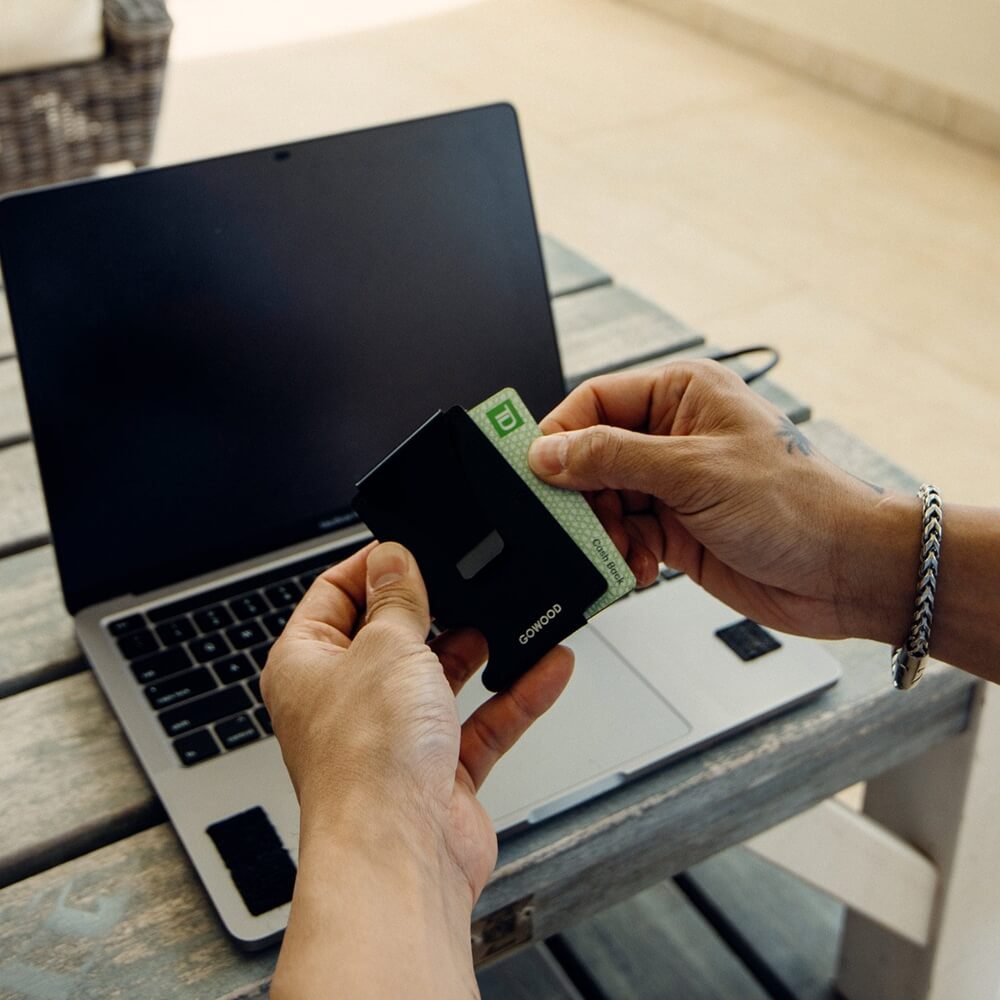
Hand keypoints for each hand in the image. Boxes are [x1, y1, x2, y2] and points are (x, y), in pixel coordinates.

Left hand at [262, 541, 572, 998]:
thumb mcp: (387, 647)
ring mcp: (392, 736)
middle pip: (391, 635)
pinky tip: (548, 665)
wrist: (400, 856)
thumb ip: (397, 599)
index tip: (411, 547)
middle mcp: (345, 701)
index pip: (333, 595)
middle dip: (433, 609)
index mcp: (307, 665)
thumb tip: (392, 558)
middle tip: (467, 581)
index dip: (372, 566)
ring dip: (479, 650)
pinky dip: (515, 695)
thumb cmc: (366, 762)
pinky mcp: (437, 769)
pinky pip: (481, 720)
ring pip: (441, 677)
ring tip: (512, 616)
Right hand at [528, 360, 919, 643]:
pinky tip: (639, 568)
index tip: (534, 471)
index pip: (594, 402)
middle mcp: (673, 435)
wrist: (845, 572)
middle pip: (592, 457)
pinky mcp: (675, 529)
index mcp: (681, 395)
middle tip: (572, 525)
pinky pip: (624, 537)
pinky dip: (621, 556)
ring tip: (621, 551)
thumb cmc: (799, 505)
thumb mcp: (694, 471)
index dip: (560, 436)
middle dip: (580, 496)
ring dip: (602, 532)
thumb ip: (613, 459)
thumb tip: (549, 453)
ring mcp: (673, 485)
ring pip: (603, 502)